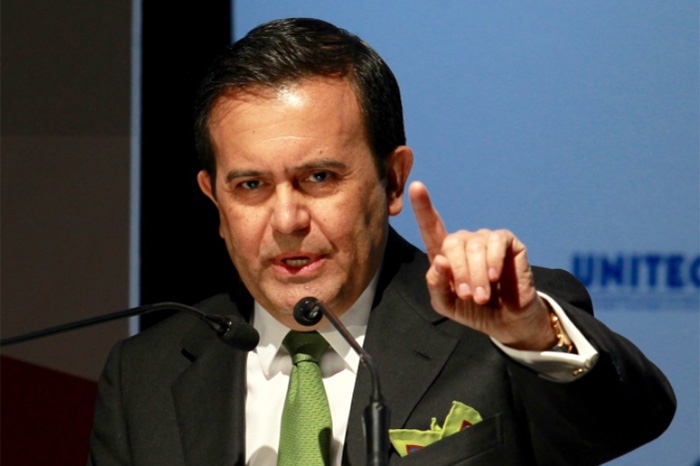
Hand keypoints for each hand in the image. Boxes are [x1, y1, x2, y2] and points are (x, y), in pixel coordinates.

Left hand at [408, 181, 555, 350]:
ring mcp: (486, 239)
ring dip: (476, 275)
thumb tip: (439, 261)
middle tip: (468, 296)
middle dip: (458, 273)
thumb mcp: (446, 304)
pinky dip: (492, 261)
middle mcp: (464, 241)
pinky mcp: (507, 242)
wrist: (506, 321)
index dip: (422, 207)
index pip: (430, 226)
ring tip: (481, 297)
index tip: (416, 186)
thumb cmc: (473, 310)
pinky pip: (496, 242)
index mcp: (444, 254)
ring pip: (473, 247)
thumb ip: (436, 285)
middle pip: (452, 243)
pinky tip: (494, 277)